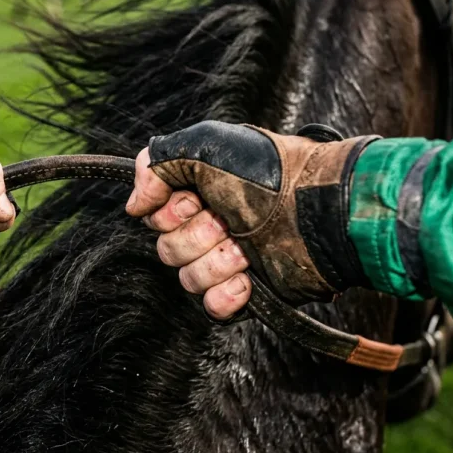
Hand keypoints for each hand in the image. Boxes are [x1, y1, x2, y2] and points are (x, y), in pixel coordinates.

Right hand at [126, 120, 377, 308]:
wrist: (317, 214)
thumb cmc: (268, 175)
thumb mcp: (204, 145)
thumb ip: (156, 164)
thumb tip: (134, 207)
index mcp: (198, 192)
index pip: (154, 216)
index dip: (168, 212)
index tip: (194, 200)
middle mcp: (210, 224)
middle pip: (167, 249)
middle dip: (195, 237)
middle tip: (227, 221)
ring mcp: (229, 258)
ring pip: (188, 279)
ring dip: (215, 264)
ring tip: (246, 250)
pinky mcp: (247, 289)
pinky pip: (212, 307)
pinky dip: (225, 296)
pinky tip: (247, 280)